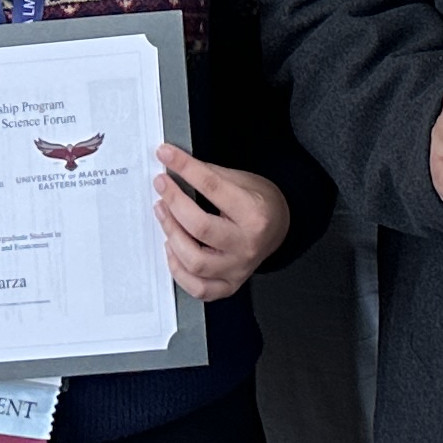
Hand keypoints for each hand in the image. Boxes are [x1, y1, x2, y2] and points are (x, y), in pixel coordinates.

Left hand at [152, 149, 291, 299]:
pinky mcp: (230, 285)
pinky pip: (198, 288)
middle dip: (174, 203)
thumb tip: (176, 165)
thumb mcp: (242, 180)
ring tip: (163, 214)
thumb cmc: (260, 203)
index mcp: (254, 214)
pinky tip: (172, 248)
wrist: (280, 228)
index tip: (166, 154)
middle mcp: (247, 245)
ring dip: (172, 235)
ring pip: (195, 262)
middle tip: (162, 185)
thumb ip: (210, 175)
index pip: (213, 187)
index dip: (185, 168)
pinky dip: (179, 270)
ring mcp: (238, 269)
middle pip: (200, 228)